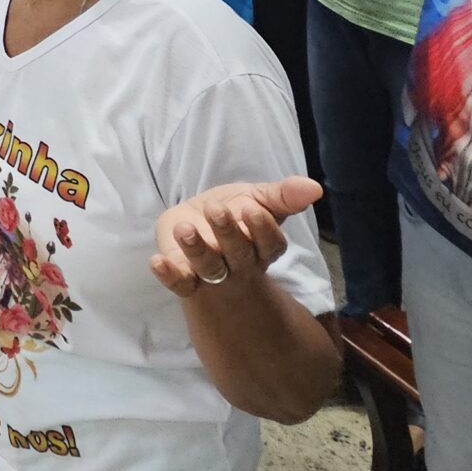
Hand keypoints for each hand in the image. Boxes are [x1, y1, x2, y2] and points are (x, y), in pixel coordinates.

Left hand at [149, 177, 321, 297]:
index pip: (270, 245)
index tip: (251, 209)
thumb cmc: (233, 211)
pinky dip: (169, 275)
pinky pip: (180, 282)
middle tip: (216, 209)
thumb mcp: (256, 197)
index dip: (262, 229)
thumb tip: (314, 188)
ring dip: (197, 250)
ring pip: (210, 268)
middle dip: (228, 233)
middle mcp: (240, 264)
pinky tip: (157, 262)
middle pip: (239, 254)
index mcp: (261, 246)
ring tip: (184, 229)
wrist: (196, 220)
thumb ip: (282, 195)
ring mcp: (212, 272)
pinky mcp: (186, 276)